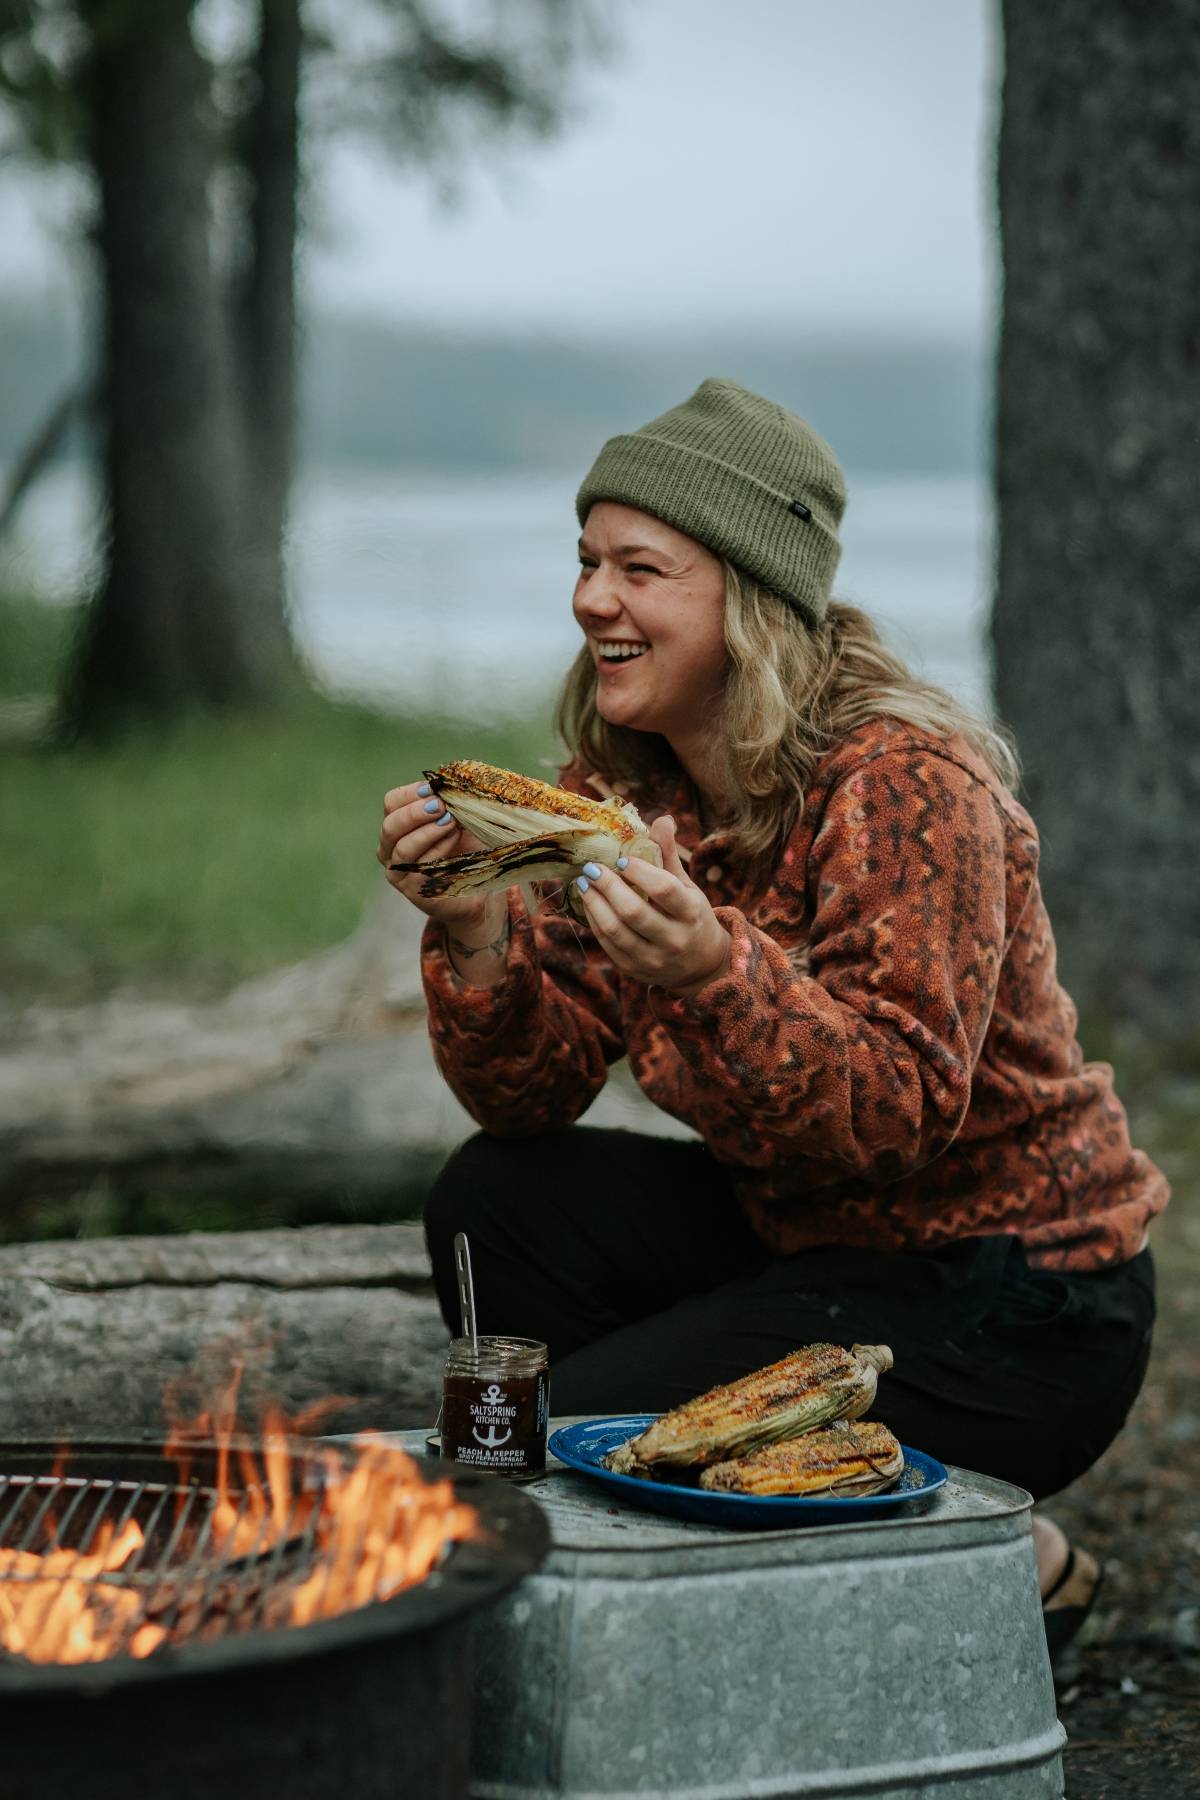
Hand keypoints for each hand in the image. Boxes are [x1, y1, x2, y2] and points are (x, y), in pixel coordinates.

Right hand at [378, 780, 491, 927]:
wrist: (479, 888)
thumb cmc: (467, 849)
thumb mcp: (462, 820)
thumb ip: (454, 802)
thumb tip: (454, 781)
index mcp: (398, 826)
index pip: (391, 803)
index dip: (410, 793)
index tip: (433, 788)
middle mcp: (391, 849)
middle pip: (391, 825)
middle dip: (415, 813)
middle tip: (440, 805)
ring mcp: (399, 872)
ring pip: (403, 848)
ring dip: (428, 831)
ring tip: (451, 821)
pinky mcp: (412, 891)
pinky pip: (419, 868)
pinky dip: (437, 850)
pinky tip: (453, 839)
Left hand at [574, 815, 732, 994]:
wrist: (700, 963)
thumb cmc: (691, 916)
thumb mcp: (687, 886)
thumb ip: (669, 855)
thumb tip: (662, 819)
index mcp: (691, 913)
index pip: (664, 889)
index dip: (639, 871)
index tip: (620, 858)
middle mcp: (674, 939)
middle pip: (634, 912)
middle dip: (608, 886)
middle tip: (592, 867)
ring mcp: (653, 959)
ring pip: (616, 931)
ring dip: (594, 903)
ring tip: (583, 882)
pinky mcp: (634, 970)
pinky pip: (607, 944)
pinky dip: (594, 920)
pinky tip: (589, 902)